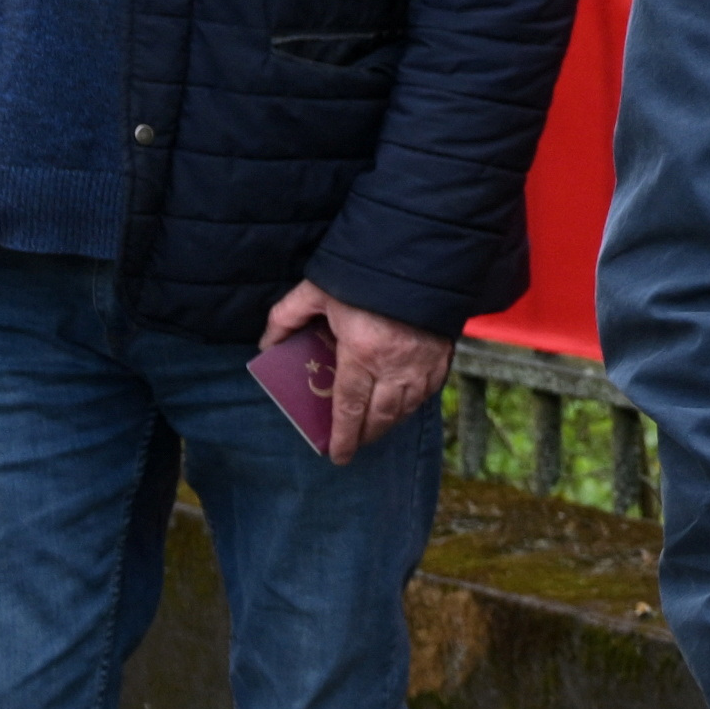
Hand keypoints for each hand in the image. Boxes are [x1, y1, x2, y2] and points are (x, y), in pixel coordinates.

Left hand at [261, 283, 451, 466]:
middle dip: (366, 435)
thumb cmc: (364, 272)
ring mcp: (423, 360)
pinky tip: (407, 404)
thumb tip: (266, 345)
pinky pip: (431, 388)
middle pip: (380, 414)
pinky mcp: (443, 351)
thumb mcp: (316, 290)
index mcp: (362, 353)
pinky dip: (416, 402)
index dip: (343, 436)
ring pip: (407, 406)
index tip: (337, 455)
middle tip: (355, 446)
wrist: (420, 253)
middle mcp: (395, 365)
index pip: (349, 407)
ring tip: (377, 429)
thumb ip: (287, 317)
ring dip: (391, 422)